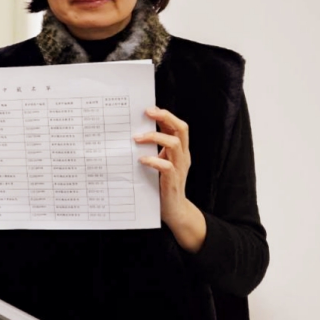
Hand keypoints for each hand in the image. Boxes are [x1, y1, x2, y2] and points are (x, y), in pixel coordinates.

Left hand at [135, 107, 205, 252]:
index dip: (166, 116)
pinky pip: (166, 165)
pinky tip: (141, 160)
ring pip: (174, 144)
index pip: (178, 126)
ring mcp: (180, 168)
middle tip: (148, 113)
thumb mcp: (160, 163)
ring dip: (155, 137)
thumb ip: (154, 150)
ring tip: (137, 139)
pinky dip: (153, 160)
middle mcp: (183, 156)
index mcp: (181, 151)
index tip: (149, 109)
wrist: (174, 210)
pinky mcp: (173, 180)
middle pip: (181, 129)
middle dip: (165, 117)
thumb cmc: (162, 185)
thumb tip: (135, 134)